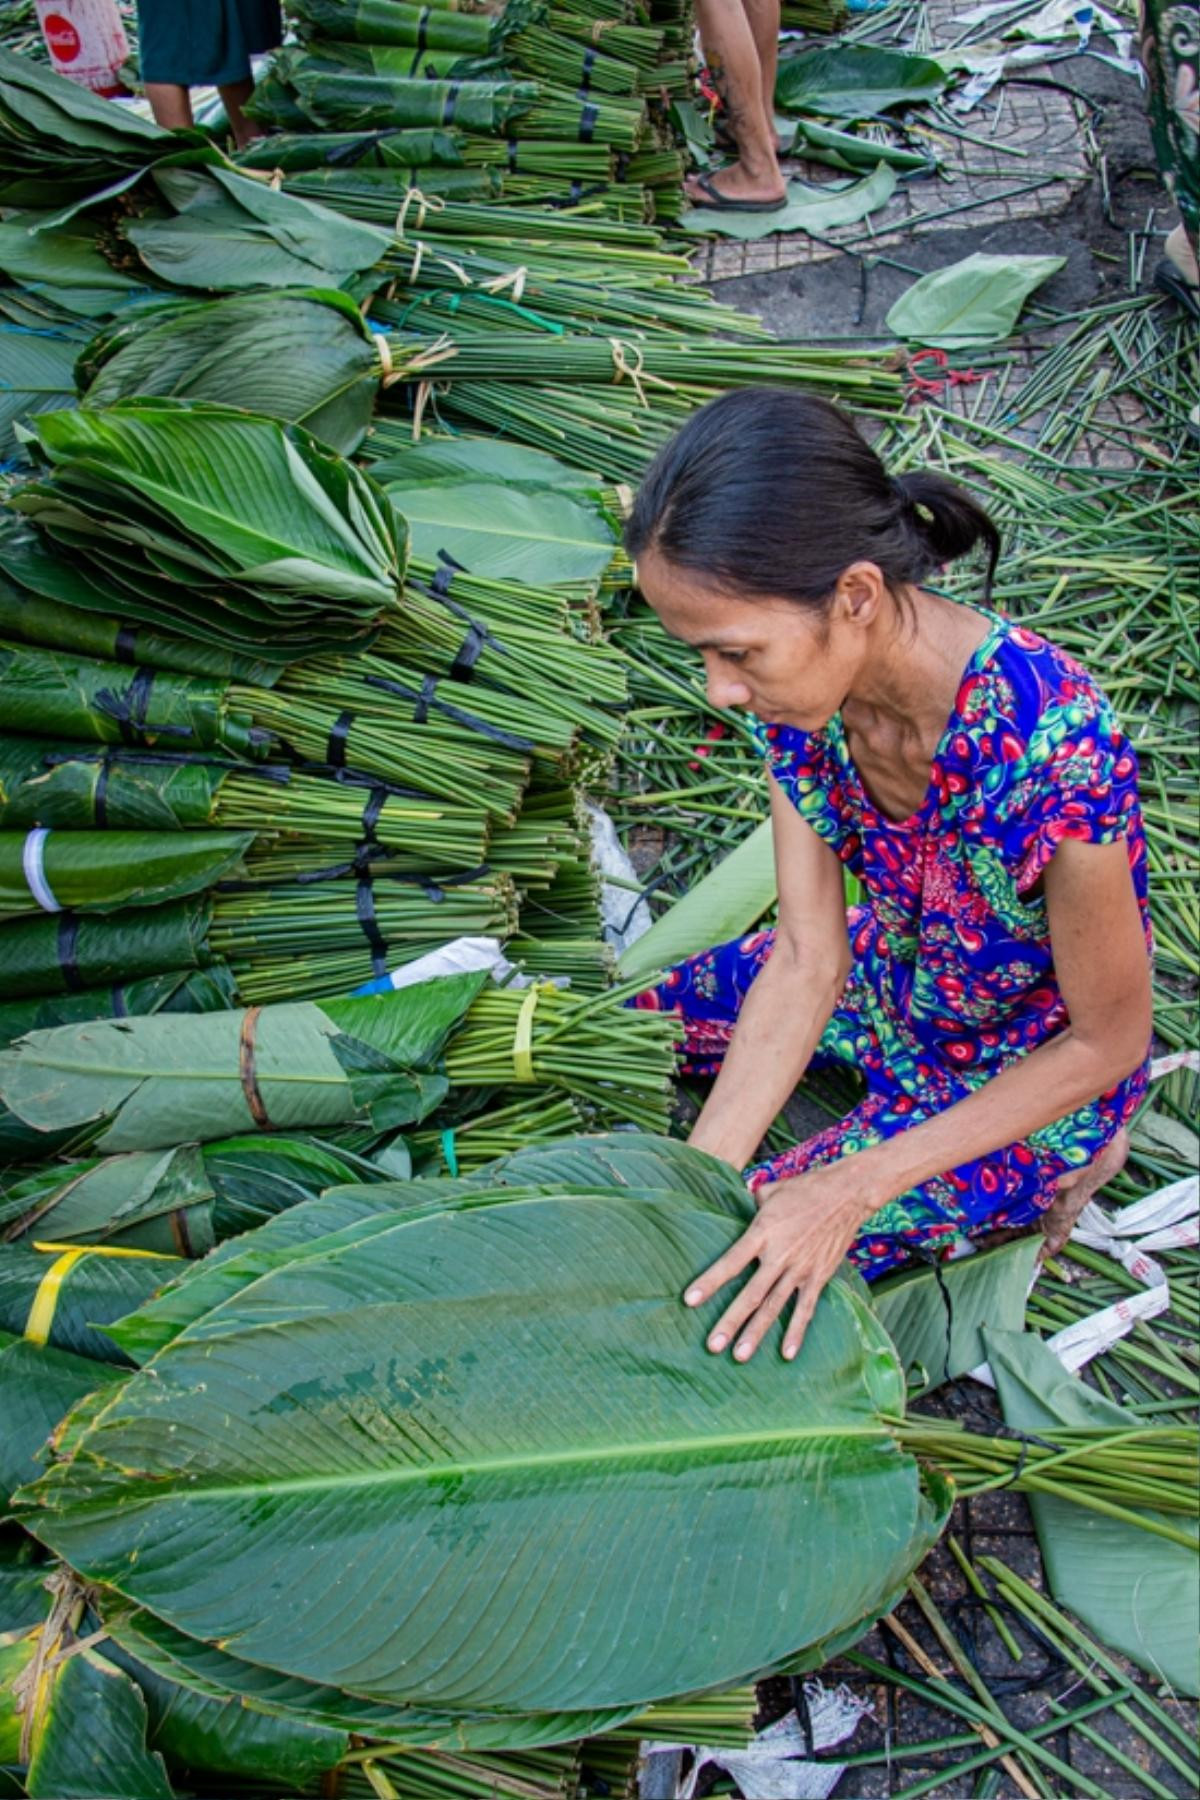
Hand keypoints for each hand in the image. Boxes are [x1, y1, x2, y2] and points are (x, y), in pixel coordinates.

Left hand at [683, 1164, 873, 1362]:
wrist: (847, 1193)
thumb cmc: (805, 1188)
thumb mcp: (770, 1191)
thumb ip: (750, 1203)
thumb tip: (738, 1203)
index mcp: (763, 1233)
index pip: (731, 1262)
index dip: (710, 1281)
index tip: (690, 1300)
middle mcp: (779, 1256)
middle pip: (751, 1294)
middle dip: (730, 1321)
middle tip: (713, 1345)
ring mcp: (800, 1269)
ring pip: (774, 1307)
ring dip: (756, 1333)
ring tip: (740, 1356)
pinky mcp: (819, 1276)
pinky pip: (806, 1309)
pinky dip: (796, 1332)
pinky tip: (787, 1354)